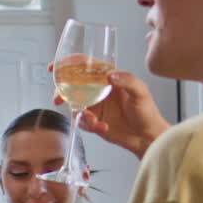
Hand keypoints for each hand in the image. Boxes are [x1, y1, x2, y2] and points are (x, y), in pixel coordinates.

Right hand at [50, 67, 169, 158]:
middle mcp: (99, 89)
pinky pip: (82, 122)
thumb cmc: (147, 113)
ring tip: (92, 120)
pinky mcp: (93, 121)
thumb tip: (110, 75)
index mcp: (108, 77)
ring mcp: (95, 105)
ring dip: (79, 113)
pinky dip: (89, 125)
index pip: (84, 65)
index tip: (55, 67)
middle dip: (62, 92)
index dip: (67, 64)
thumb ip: (127, 80)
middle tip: (59, 99)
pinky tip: (103, 127)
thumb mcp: (141, 92)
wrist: (147, 137)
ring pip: (74, 105)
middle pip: (72, 85)